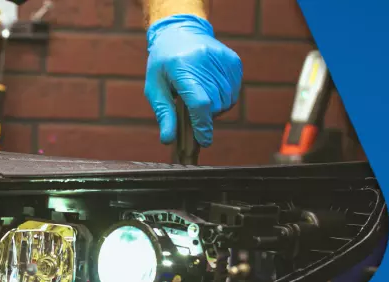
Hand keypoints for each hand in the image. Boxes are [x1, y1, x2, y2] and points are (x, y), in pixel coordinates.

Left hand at [145, 14, 241, 146]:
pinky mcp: (234, 61)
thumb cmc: (163, 65)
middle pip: (214, 105)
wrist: (180, 32)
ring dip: (214, 108)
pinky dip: (223, 98)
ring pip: (227, 101)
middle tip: (191, 110)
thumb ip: (164, 114)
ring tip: (199, 97)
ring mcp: (223, 60)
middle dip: (204, 116)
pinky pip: (234, 92)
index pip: (200, 102)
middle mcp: (205, 61)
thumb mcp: (155, 88)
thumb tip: (168, 140)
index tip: (203, 141)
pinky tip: (210, 89)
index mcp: (182, 67)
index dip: (203, 125)